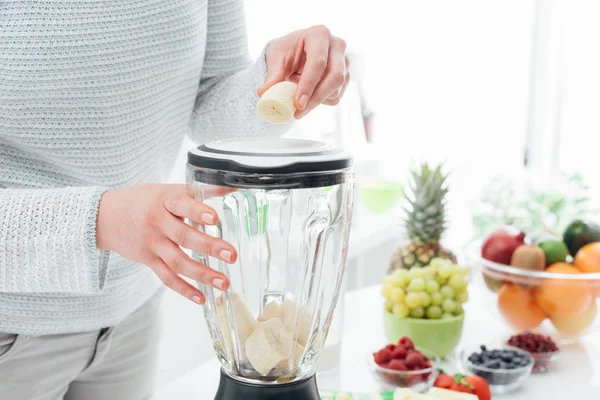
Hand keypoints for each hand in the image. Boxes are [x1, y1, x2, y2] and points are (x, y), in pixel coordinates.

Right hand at [96, 184, 236, 303]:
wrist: (105, 217)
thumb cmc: (144, 200)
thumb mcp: (169, 190)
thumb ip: (201, 191)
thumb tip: (232, 187)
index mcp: (165, 200)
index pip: (181, 205)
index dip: (197, 211)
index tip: (215, 218)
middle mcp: (158, 223)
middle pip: (184, 236)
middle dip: (210, 246)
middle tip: (231, 255)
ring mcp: (152, 244)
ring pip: (178, 261)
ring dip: (202, 274)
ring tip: (223, 282)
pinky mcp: (148, 260)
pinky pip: (166, 277)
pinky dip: (184, 289)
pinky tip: (201, 297)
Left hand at [257, 25, 348, 118]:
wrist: (296, 52)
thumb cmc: (287, 50)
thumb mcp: (277, 58)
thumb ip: (273, 75)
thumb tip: (264, 93)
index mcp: (319, 35)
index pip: (318, 62)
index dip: (308, 85)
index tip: (297, 103)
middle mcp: (337, 45)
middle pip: (335, 77)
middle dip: (316, 98)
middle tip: (298, 112)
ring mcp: (345, 61)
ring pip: (336, 89)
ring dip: (316, 100)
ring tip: (297, 92)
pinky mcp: (346, 76)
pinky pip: (336, 97)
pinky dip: (319, 101)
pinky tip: (308, 92)